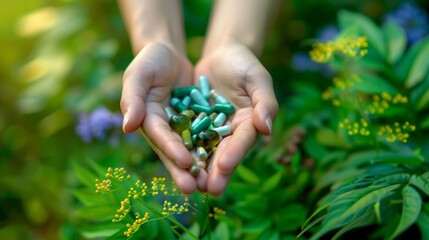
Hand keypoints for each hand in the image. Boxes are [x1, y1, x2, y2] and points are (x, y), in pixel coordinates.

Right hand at [120, 43, 203, 193]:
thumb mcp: (138, 75)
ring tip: (209, 185)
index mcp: (148, 119)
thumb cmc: (149, 61)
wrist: (168, 53)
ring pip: (191, 148)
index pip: (160, 136)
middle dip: (183, 170)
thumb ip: (132, 99)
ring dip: (199, 167)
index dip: (171, 150)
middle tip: (194, 189)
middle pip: (175, 151)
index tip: (185, 162)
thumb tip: (127, 127)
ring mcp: (181, 127)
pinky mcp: (196, 121)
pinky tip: (223, 162)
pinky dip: (212, 148)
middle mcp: (165, 129)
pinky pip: (205, 136)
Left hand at [194, 42, 278, 194]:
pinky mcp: (195, 125)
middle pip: (224, 153)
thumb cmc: (245, 64)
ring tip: (191, 186)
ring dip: (199, 168)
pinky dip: (182, 150)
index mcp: (250, 123)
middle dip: (217, 172)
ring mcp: (212, 130)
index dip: (235, 154)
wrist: (222, 55)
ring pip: (205, 151)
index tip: (224, 167)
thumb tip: (267, 128)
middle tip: (209, 189)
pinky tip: (175, 164)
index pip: (243, 141)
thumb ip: (265, 102)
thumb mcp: (257, 78)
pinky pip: (188, 138)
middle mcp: (231, 132)